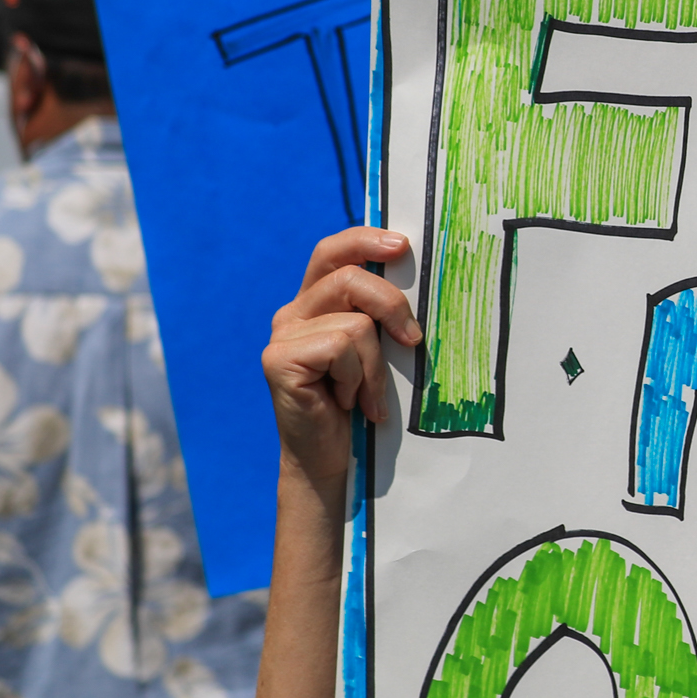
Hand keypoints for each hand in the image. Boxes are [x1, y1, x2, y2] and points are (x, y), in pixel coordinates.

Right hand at [263, 228, 422, 489]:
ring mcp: (282, 336)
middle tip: (413, 340)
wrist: (327, 458)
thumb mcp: (374, 351)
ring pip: (355, 323)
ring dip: (374, 367)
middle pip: (349, 278)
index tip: (402, 245)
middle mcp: (293, 312)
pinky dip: (357, 379)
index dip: (364, 240)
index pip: (333, 252)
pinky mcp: (278, 360)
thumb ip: (379, 316)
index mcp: (315, 302)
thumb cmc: (358, 404)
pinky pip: (341, 349)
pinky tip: (347, 403)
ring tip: (365, 395)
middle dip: (392, 305)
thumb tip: (418, 278)